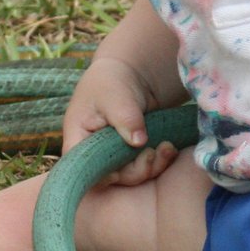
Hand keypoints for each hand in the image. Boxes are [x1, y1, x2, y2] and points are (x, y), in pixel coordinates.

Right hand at [63, 57, 178, 187]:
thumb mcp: (116, 95)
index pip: (84, 168)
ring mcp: (114, 157)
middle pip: (112, 176)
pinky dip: (159, 161)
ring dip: (152, 166)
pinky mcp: (132, 156)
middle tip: (153, 153)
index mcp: (78, 140)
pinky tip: (170, 149)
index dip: (104, 174)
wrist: (131, 73)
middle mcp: (94, 154)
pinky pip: (145, 167)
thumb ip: (125, 118)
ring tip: (167, 148)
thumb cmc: (112, 80)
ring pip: (132, 175)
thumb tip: (138, 142)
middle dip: (136, 170)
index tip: (125, 164)